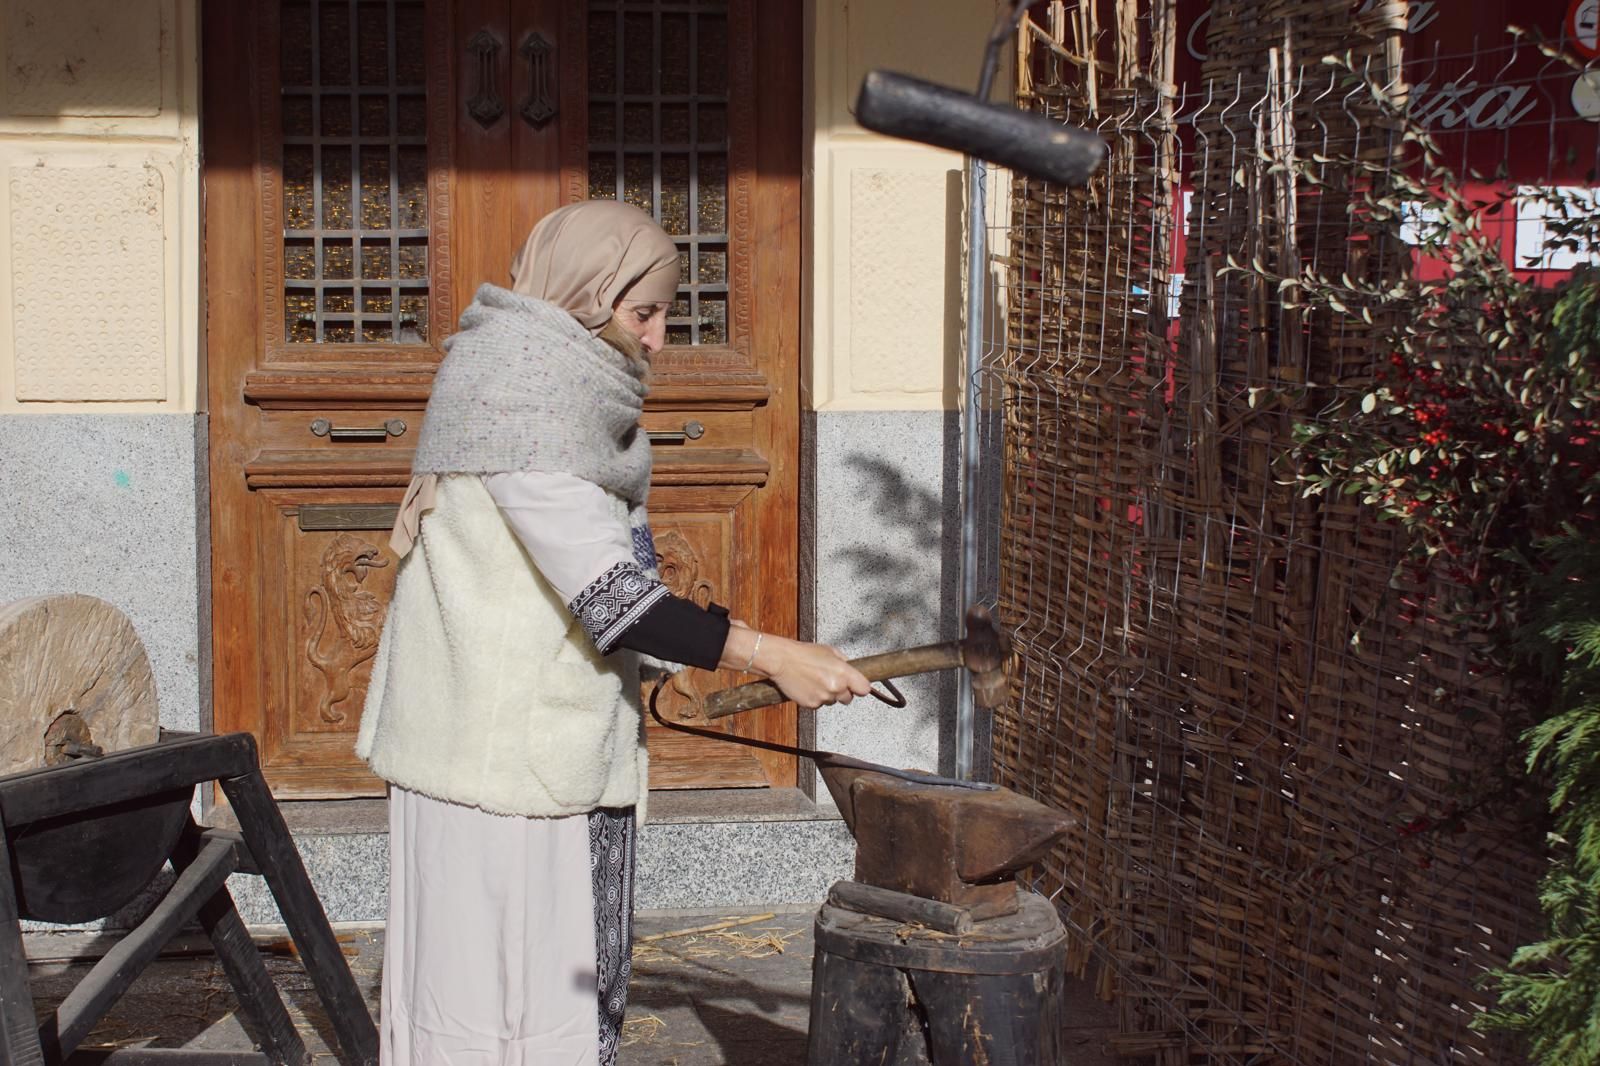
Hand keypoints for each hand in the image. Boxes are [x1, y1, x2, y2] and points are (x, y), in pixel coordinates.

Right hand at [715, 628, 870, 709]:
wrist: (782, 660)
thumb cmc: (803, 653)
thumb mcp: (830, 651)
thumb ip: (844, 662)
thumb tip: (853, 669)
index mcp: (843, 672)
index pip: (864, 689)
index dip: (861, 687)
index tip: (858, 686)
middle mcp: (836, 687)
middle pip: (849, 698)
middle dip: (843, 691)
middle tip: (831, 681)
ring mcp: (824, 697)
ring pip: (833, 701)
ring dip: (828, 694)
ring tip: (815, 680)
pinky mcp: (811, 704)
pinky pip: (819, 704)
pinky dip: (815, 698)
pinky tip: (808, 686)